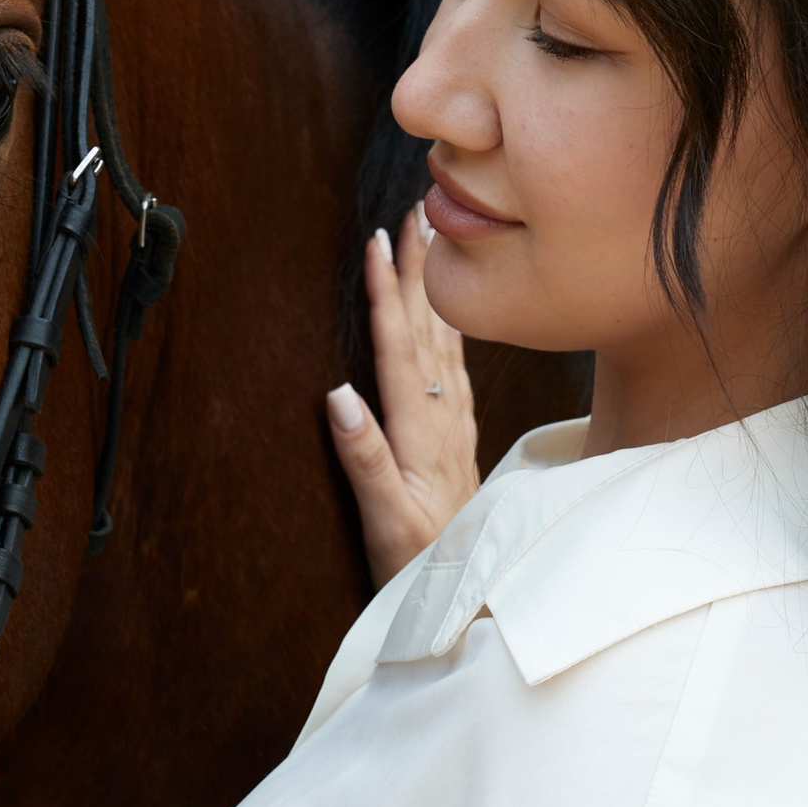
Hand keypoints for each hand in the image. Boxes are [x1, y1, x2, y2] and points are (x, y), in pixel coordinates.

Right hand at [325, 209, 477, 585]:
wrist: (469, 596)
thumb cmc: (418, 565)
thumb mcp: (385, 522)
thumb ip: (364, 460)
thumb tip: (338, 394)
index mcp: (421, 433)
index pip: (401, 348)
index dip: (387, 294)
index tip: (378, 243)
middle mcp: (444, 422)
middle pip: (430, 331)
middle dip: (422, 270)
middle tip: (414, 211)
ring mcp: (456, 429)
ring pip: (446, 343)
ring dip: (437, 291)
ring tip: (433, 243)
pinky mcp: (459, 441)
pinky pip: (456, 369)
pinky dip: (450, 331)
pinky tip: (450, 317)